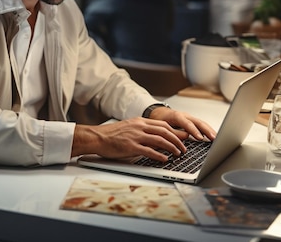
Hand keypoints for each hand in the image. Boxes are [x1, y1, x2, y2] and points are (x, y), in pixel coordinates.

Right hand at [72, 117, 191, 162]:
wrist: (97, 137)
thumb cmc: (111, 135)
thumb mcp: (129, 128)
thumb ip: (142, 131)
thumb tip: (156, 138)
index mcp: (140, 121)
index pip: (162, 125)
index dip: (175, 131)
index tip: (184, 136)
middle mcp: (139, 127)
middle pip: (164, 131)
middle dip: (177, 140)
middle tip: (184, 148)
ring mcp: (135, 136)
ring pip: (159, 140)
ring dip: (171, 147)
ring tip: (178, 154)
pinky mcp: (130, 146)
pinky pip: (148, 151)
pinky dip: (159, 155)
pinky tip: (165, 159)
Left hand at [149, 106, 216, 142]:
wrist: (159, 112)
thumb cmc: (159, 119)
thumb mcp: (162, 126)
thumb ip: (173, 132)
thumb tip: (184, 138)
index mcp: (177, 116)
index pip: (187, 123)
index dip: (194, 131)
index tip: (200, 138)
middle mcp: (185, 115)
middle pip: (198, 122)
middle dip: (207, 130)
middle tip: (214, 138)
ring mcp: (190, 118)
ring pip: (202, 123)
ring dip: (210, 130)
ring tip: (217, 138)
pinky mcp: (192, 121)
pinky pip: (201, 125)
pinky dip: (208, 130)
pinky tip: (212, 136)